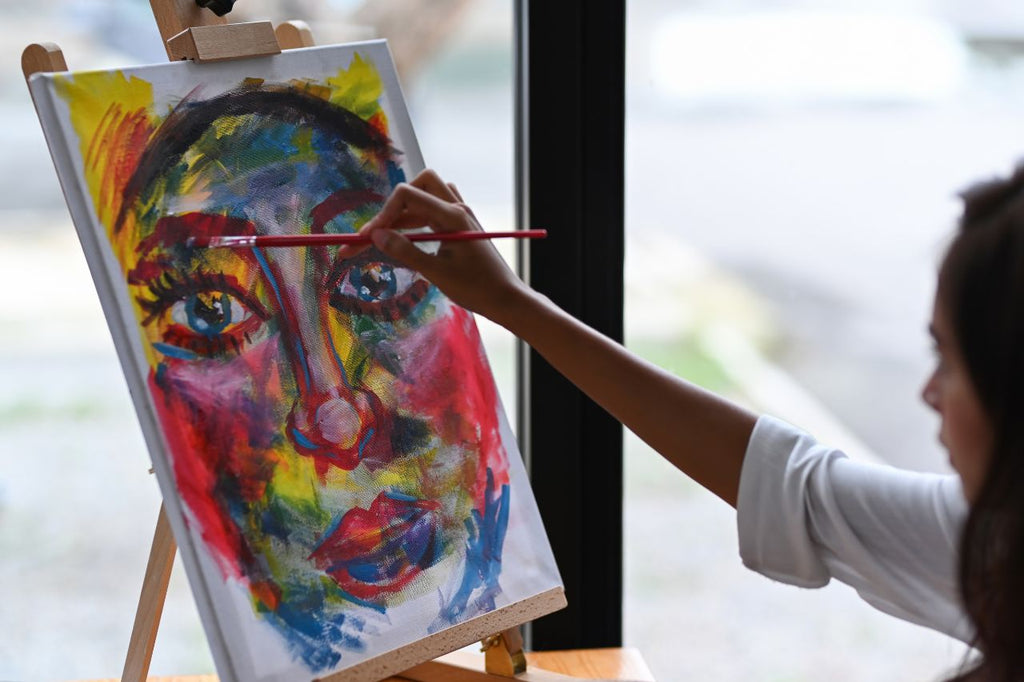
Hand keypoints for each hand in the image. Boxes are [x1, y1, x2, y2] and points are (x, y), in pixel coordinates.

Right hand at [346, 169, 531, 326]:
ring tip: (386, 238)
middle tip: (378, 232)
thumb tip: (376, 235)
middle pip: (419, 185)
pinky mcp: (462, 225)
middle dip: (394, 205)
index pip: (407, 195)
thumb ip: (405, 251)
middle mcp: (457, 208)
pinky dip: (418, 219)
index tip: (368, 237)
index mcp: (452, 216)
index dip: (384, 213)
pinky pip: (436, 209)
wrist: (506, 298)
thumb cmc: (476, 289)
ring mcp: (461, 215)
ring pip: (427, 196)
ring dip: (405, 213)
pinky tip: (408, 238)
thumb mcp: (436, 272)